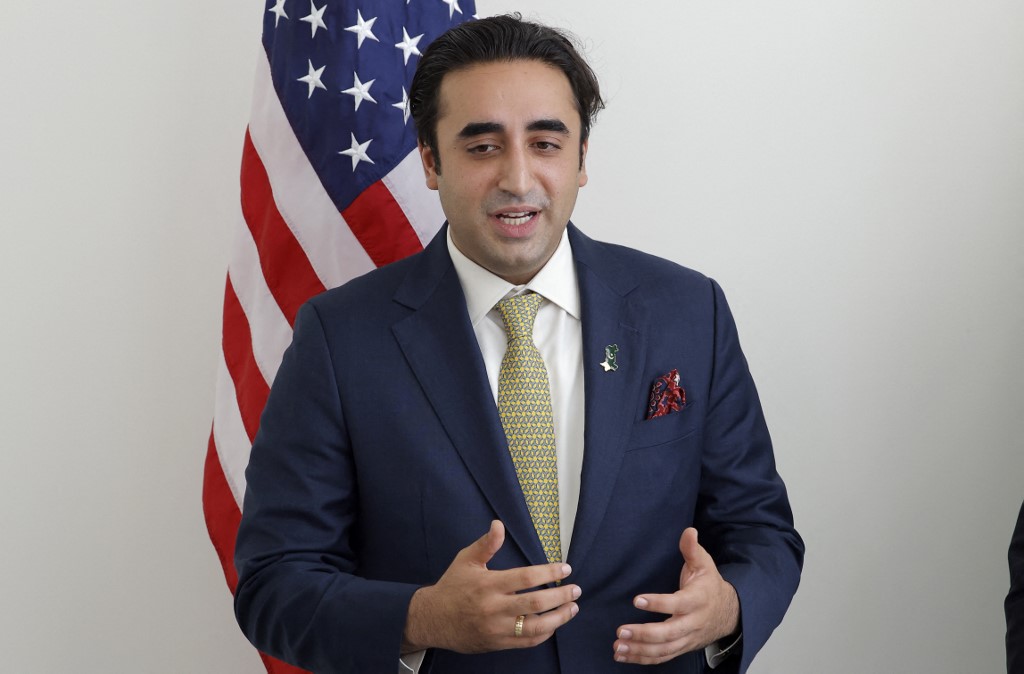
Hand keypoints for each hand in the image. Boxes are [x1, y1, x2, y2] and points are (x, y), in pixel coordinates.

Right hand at [402, 520, 580, 653]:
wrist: (432, 619)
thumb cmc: (452, 586)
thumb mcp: (466, 560)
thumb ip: (487, 544)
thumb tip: (499, 524)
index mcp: (488, 584)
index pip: (526, 578)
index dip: (549, 573)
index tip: (565, 569)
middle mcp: (494, 608)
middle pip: (536, 603)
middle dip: (561, 596)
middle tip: (576, 590)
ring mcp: (496, 628)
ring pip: (535, 627)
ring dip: (559, 618)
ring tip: (572, 608)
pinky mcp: (497, 643)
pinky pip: (526, 642)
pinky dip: (544, 633)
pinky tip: (554, 624)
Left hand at [612, 528, 738, 664]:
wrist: (728, 613)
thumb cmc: (709, 585)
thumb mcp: (704, 564)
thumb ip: (692, 549)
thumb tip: (689, 531)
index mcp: (697, 600)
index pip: (678, 604)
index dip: (658, 603)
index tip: (636, 600)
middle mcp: (692, 622)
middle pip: (669, 633)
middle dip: (644, 634)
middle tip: (621, 631)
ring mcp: (687, 638)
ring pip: (664, 649)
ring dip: (640, 650)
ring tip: (618, 646)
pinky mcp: (681, 647)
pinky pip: (662, 657)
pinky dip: (643, 659)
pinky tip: (624, 656)